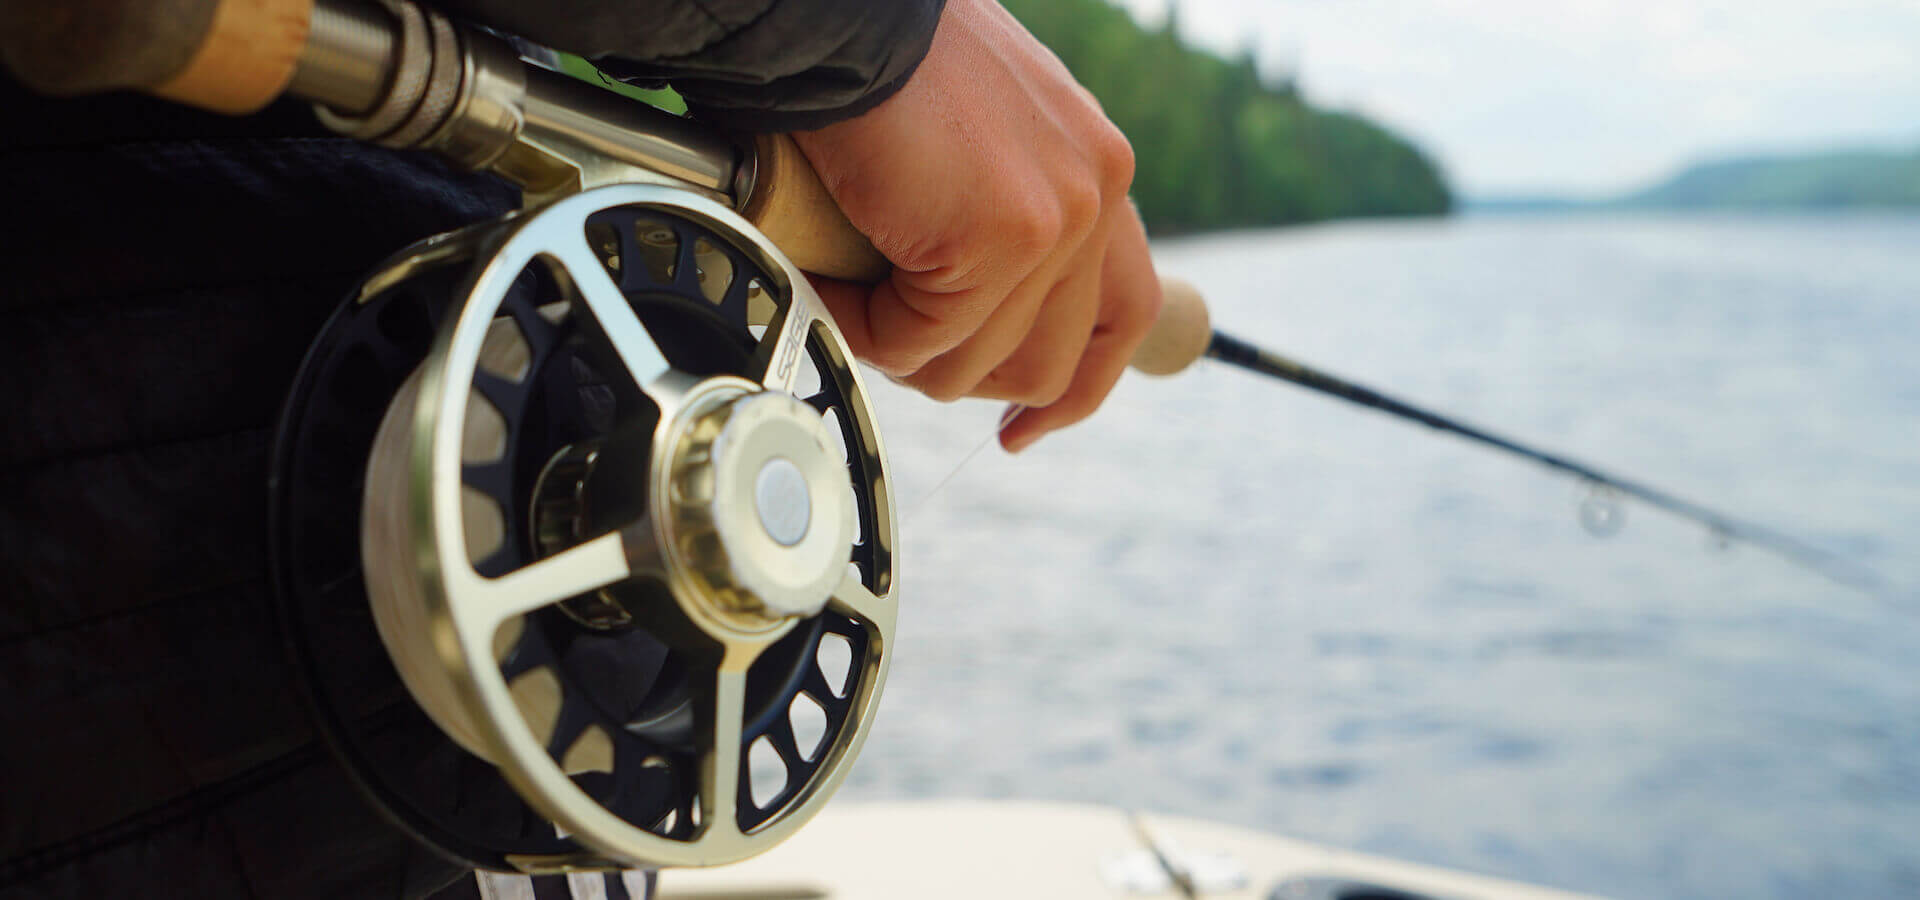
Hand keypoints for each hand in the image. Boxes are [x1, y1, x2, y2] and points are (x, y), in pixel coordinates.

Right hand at [790, 0, 1161, 452]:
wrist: (843, 16)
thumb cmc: (886, 62)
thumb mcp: (980, 142)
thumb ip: (1005, 212)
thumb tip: (980, 311)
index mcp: (1098, 169)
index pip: (1124, 313)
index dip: (1078, 386)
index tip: (1029, 424)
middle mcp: (1098, 191)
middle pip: (1053, 360)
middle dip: (971, 379)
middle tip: (903, 353)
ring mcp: (1058, 217)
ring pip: (978, 363)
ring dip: (903, 352)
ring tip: (852, 300)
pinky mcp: (1001, 236)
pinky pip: (920, 340)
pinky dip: (863, 328)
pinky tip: (832, 282)